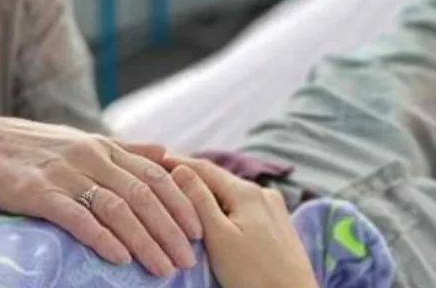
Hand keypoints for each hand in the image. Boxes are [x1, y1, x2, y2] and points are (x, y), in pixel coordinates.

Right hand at [0, 115, 201, 277]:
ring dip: (145, 240)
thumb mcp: (81, 141)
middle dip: (170, 229)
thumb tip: (166, 152)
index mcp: (102, 145)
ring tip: (163, 268)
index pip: (153, 173)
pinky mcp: (40, 192)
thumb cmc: (32, 147)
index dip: (179, 202)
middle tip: (188, 260)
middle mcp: (89, 156)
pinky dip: (102, 237)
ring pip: (117, 207)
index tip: (199, 231)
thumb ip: (124, 149)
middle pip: (141, 193)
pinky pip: (78, 216)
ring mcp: (65, 173)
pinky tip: (119, 258)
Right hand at [171, 159, 317, 287]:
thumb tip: (180, 168)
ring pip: (233, 194)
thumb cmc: (253, 274)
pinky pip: (245, 208)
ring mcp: (275, 208)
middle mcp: (263, 192)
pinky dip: (227, 208)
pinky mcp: (280, 225)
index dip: (178, 162)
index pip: (204, 167)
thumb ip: (198, 200)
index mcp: (246, 191)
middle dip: (193, 179)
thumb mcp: (219, 237)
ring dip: (210, 195)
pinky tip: (218, 217)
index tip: (155, 160)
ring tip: (187, 199)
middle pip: (219, 180)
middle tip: (166, 180)